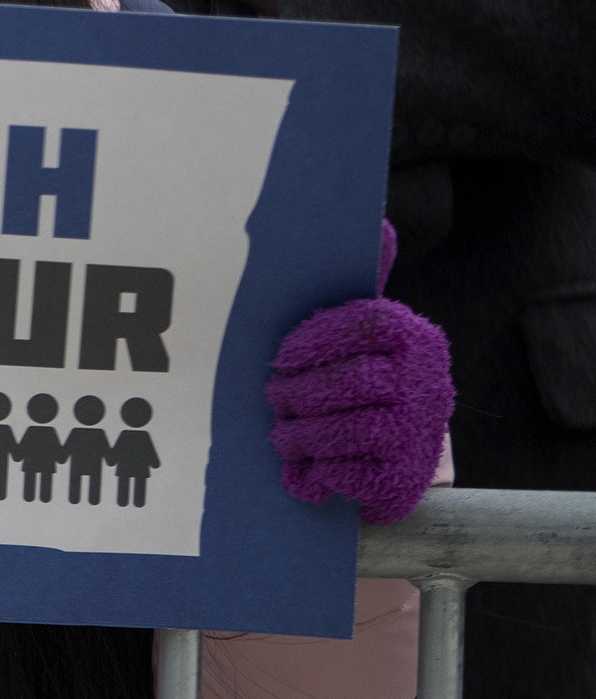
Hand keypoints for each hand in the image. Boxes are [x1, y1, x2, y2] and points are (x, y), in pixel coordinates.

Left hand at [266, 220, 449, 523]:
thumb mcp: (364, 332)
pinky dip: (317, 471)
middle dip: (296, 394)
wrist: (400, 461)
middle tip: (274, 398)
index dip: (314, 340)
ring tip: (283, 434)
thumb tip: (376, 221)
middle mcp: (425, 383)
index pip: (363, 325)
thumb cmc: (364, 382)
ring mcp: (417, 432)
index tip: (282, 356)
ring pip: (343, 429)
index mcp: (414, 339)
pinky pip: (347, 472)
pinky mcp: (402, 477)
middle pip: (347, 382)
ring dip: (299, 434)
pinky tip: (308, 467)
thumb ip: (364, 280)